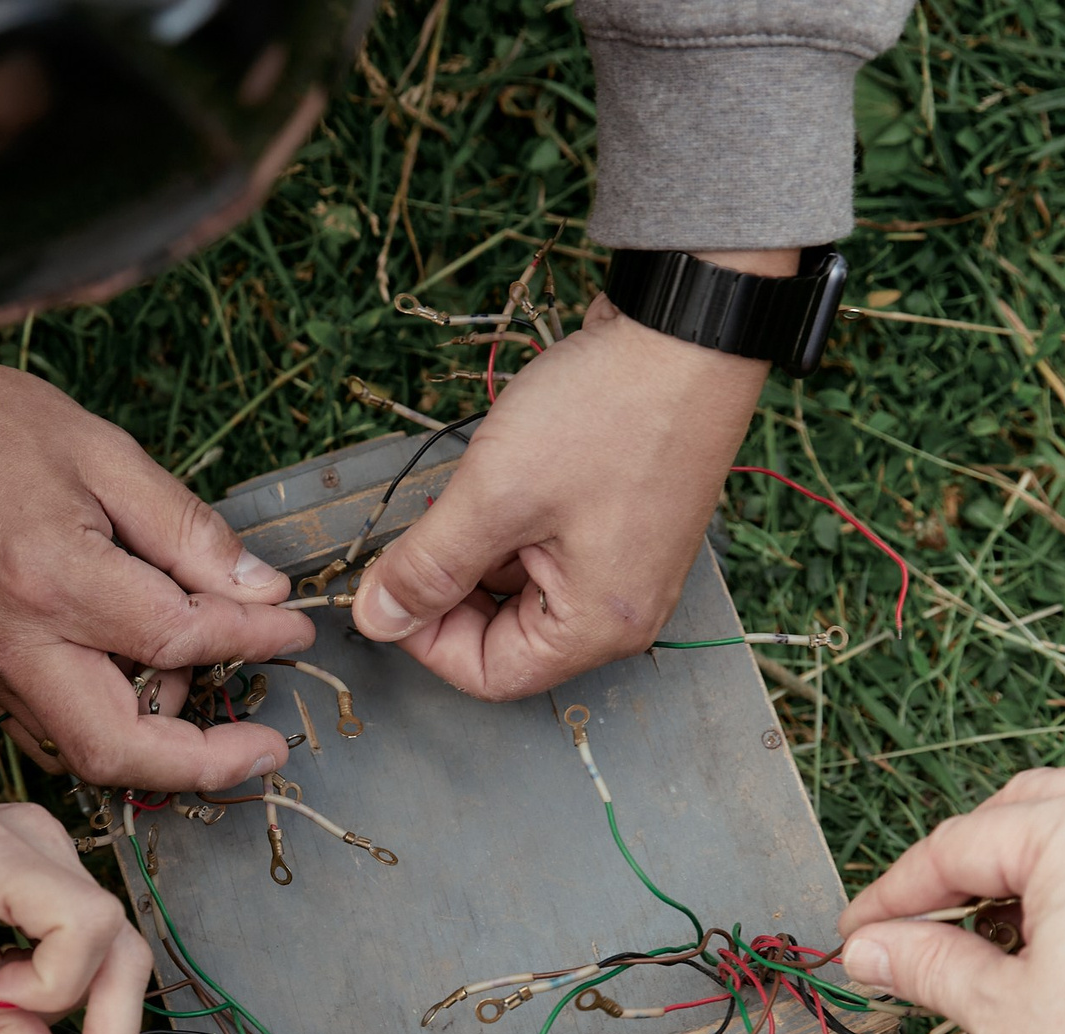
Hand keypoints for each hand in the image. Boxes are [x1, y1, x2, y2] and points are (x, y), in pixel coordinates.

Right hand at [0, 348, 312, 790]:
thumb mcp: (105, 453)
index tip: (294, 630)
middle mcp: (17, 644)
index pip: (180, 640)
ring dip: (156, 745)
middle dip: (203, 765)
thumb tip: (258, 590)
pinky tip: (142, 685)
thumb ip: (187, 532)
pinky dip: (108, 724)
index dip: (252, 639)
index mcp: (54, 581)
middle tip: (262, 748)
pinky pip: (49, 728)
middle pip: (119, 751)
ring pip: (82, 752)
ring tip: (204, 691)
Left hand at [0, 733, 148, 1033]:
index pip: (89, 926)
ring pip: (111, 947)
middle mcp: (38, 839)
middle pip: (119, 945)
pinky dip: (61, 986)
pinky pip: (81, 937)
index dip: (56, 989)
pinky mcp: (43, 867)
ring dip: (82, 1013)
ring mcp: (47, 848)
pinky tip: (10, 1003)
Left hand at [349, 254, 789, 699]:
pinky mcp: (619, 523)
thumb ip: (428, 566)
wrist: (686, 327)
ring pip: (517, 587)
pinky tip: (502, 475)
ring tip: (476, 486)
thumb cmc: (611, 410)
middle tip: (424, 527)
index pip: (490, 675)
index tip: (390, 587)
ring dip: (476, 549)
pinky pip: (543, 548)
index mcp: (600, 625)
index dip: (426, 640)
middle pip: (504, 635)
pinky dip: (508, 522)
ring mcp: (623, 565)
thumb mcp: (495, 495)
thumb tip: (377, 618)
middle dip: (451, 589)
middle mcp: (620, 609)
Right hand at [834, 767, 1064, 1033]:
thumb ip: (931, 965)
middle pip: (1022, 810)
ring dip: (1033, 865)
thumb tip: (872, 949)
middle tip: (927, 923)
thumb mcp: (1008, 1010)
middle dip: (966, 864)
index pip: (957, 846)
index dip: (897, 894)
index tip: (863, 932)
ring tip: (1004, 932)